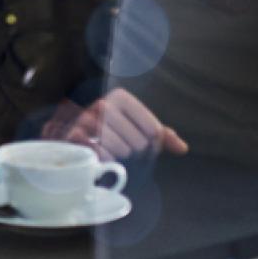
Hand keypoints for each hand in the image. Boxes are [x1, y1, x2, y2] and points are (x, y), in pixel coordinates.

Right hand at [45, 89, 187, 158]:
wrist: (77, 138)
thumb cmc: (115, 134)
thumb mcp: (139, 131)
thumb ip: (163, 136)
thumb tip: (183, 148)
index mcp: (121, 97)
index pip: (154, 130)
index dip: (152, 143)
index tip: (140, 140)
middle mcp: (103, 104)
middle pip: (139, 141)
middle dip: (136, 152)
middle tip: (126, 150)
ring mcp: (87, 119)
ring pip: (122, 149)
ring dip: (121, 158)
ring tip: (115, 153)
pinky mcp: (74, 136)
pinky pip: (102, 155)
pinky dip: (106, 161)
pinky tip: (104, 157)